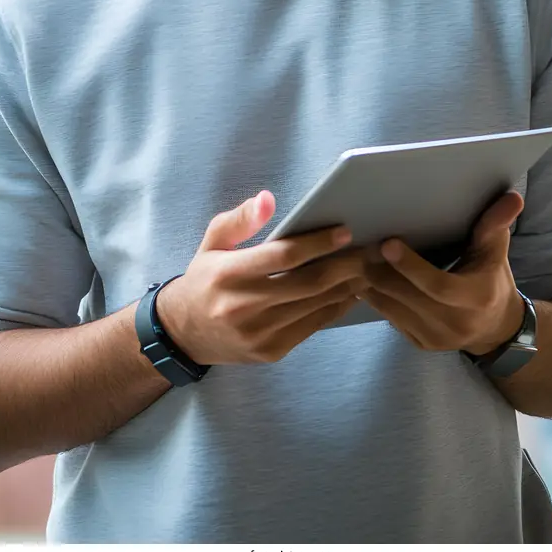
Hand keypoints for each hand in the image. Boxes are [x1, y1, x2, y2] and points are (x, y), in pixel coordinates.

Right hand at [156, 191, 367, 365]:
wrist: (184, 333)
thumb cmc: (204, 279)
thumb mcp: (213, 241)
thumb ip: (240, 219)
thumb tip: (269, 199)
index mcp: (228, 274)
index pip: (282, 256)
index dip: (318, 243)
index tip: (345, 232)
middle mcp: (242, 307)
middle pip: (307, 284)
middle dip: (344, 265)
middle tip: (368, 250)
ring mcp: (258, 333)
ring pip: (314, 307)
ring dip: (346, 286)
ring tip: (366, 267)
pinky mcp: (270, 351)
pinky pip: (312, 327)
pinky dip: (335, 308)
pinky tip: (349, 292)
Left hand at [360, 191, 525, 355]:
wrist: (496, 327)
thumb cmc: (491, 279)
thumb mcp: (495, 251)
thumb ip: (497, 224)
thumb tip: (513, 197)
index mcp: (476, 298)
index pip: (438, 285)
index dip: (411, 266)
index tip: (387, 243)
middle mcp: (455, 324)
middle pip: (407, 297)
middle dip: (382, 272)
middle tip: (360, 246)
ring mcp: (436, 339)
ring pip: (393, 310)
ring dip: (372, 284)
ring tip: (355, 259)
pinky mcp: (421, 344)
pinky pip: (391, 319)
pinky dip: (376, 298)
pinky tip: (364, 278)